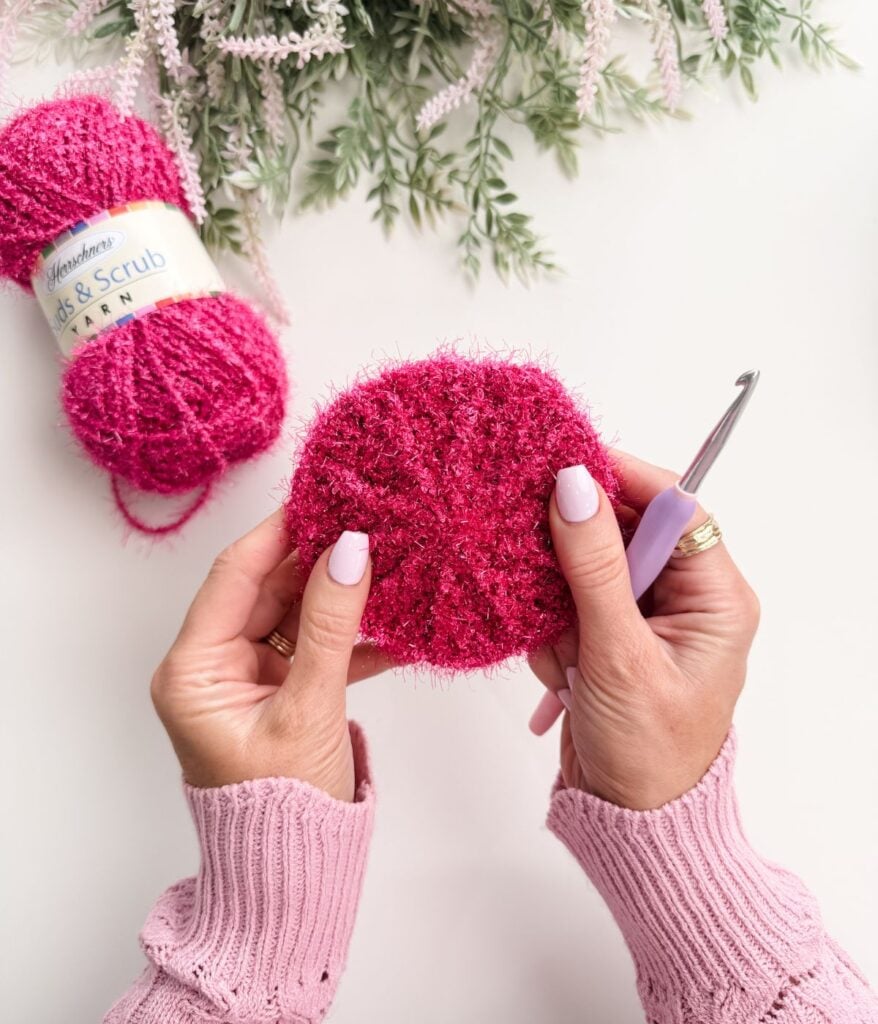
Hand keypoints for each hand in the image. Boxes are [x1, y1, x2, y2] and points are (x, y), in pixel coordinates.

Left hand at [151, 511, 388, 799]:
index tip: (323, 497)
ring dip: (341, 596)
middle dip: (319, 559)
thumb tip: (352, 549)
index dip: (279, 531)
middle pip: (267, 589)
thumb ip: (332, 625)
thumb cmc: (284, 809)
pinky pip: (314, 649)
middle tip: (369, 524)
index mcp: (194, 670)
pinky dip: (351, 639)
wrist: (294, 877)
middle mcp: (213, 667)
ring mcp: (247, 679)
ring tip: (389, 563)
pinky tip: (394, 624)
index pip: (234, 575)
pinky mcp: (280, 692)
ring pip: (295, 615)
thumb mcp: (310, 708)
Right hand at [529, 452, 759, 809]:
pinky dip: (555, 633)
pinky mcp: (610, 634)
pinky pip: (567, 601)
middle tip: (548, 580)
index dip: (622, 479)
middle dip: (578, 564)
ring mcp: (644, 617)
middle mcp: (685, 599)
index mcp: (716, 598)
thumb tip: (573, 485)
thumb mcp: (619, 655)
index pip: (674, 507)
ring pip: (584, 567)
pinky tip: (567, 677)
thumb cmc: (648, 752)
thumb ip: (593, 566)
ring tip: (572, 663)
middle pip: (622, 532)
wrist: (627, 820)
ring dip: (562, 611)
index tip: (564, 464)